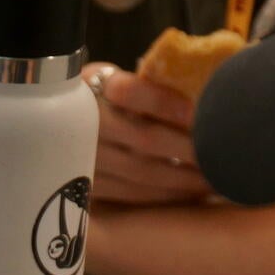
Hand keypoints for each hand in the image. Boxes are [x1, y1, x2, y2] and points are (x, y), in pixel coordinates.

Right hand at [87, 63, 212, 205]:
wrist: (51, 126)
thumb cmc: (95, 98)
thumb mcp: (110, 79)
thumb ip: (144, 84)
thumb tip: (202, 92)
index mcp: (94, 87)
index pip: (130, 92)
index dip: (165, 103)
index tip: (197, 114)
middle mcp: (86, 123)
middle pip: (146, 138)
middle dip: (190, 150)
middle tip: (223, 156)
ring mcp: (84, 158)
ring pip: (142, 173)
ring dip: (184, 179)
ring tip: (215, 180)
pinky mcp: (86, 184)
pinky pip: (131, 195)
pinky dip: (164, 196)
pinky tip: (190, 195)